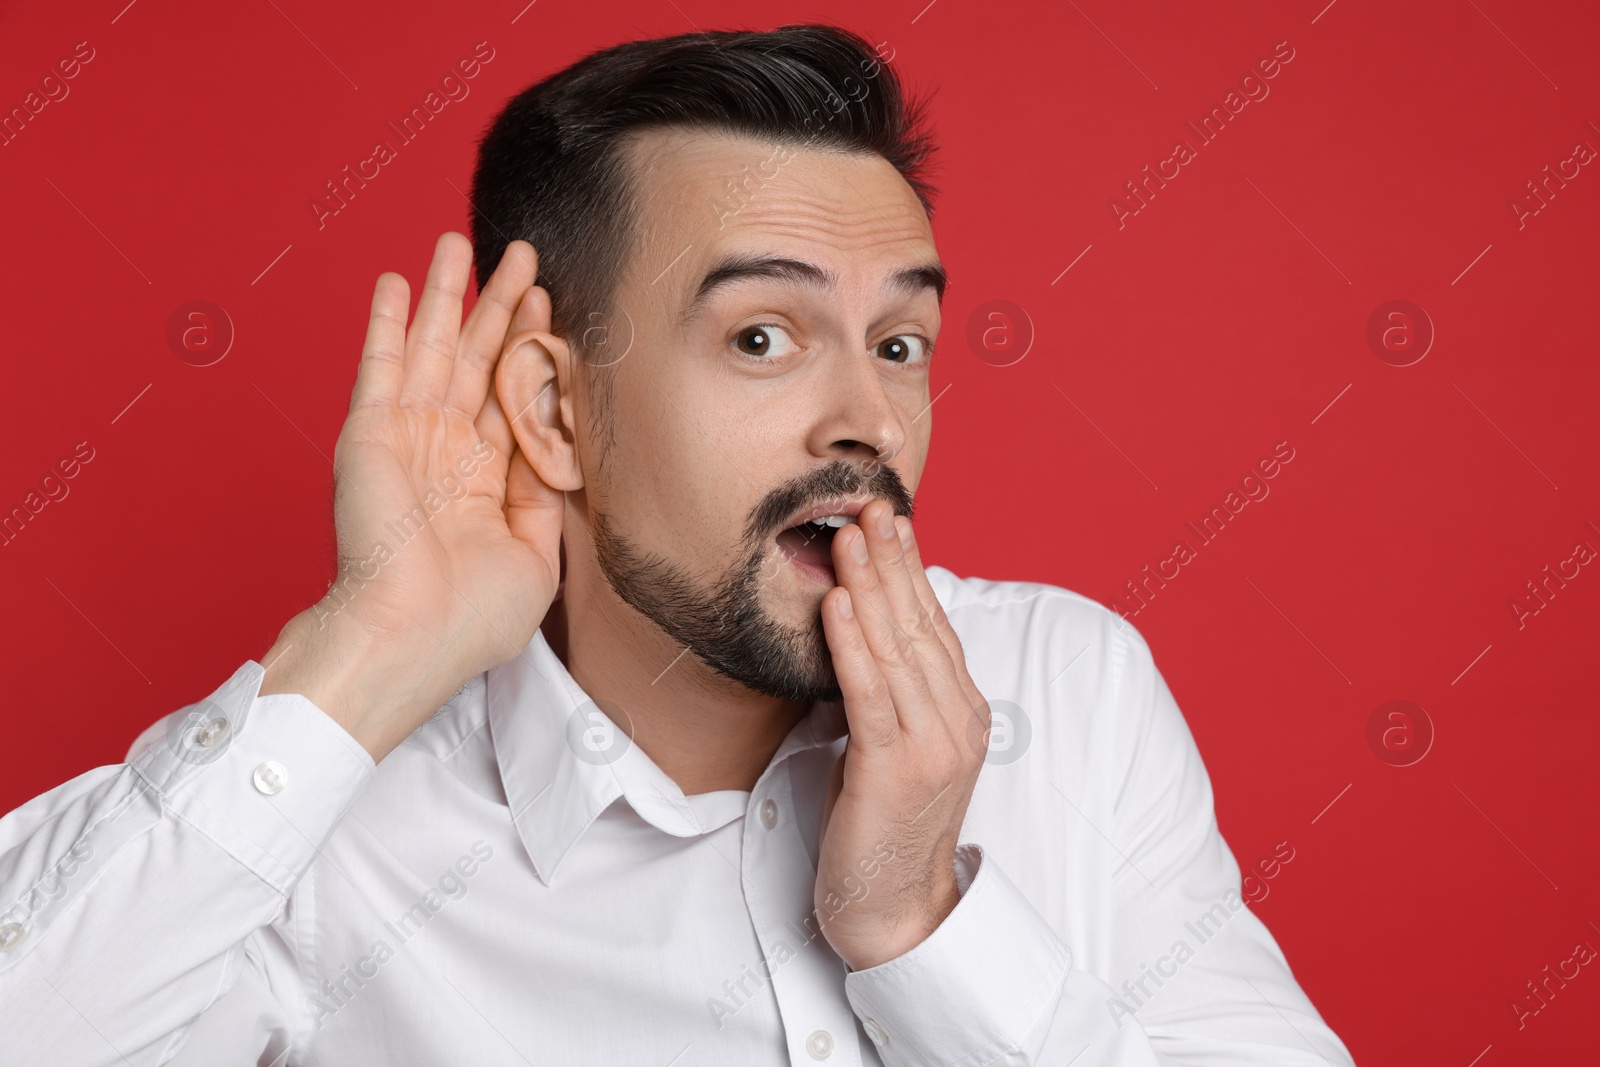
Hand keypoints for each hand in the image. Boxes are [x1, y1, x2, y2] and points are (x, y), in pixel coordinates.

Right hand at [260, 233, 564, 761]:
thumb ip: (547, 499)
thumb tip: (562, 454)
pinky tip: (394, 281)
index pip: (511, 399)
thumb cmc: (469, 619)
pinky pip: (380, 364)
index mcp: (483, 484)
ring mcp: (406, 439)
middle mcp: (444, 454)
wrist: (409, 639)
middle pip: (478, 360)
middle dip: (500, 307)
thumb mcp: (537, 558)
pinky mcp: (371, 432)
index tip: (550, 306)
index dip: (532, 351)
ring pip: (433, 348)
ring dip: (445, 294)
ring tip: (458, 242)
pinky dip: (384, 320)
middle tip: (521, 256)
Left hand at [814, 500, 990, 970]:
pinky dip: (852, 643)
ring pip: (898, 649)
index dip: (910, 569)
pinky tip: (836, 602)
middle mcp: (958, 721)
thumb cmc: (882, 829)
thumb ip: (889, 695)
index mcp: (963, 713)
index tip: (891, 521)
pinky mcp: (896, 768)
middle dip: (892, 561)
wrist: (895, 912)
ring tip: (846, 536)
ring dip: (870, 586)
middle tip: (869, 506)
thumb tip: (860, 634)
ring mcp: (934, 745)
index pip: (934, 626)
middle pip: (920, 625)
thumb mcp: (892, 747)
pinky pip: (870, 693)